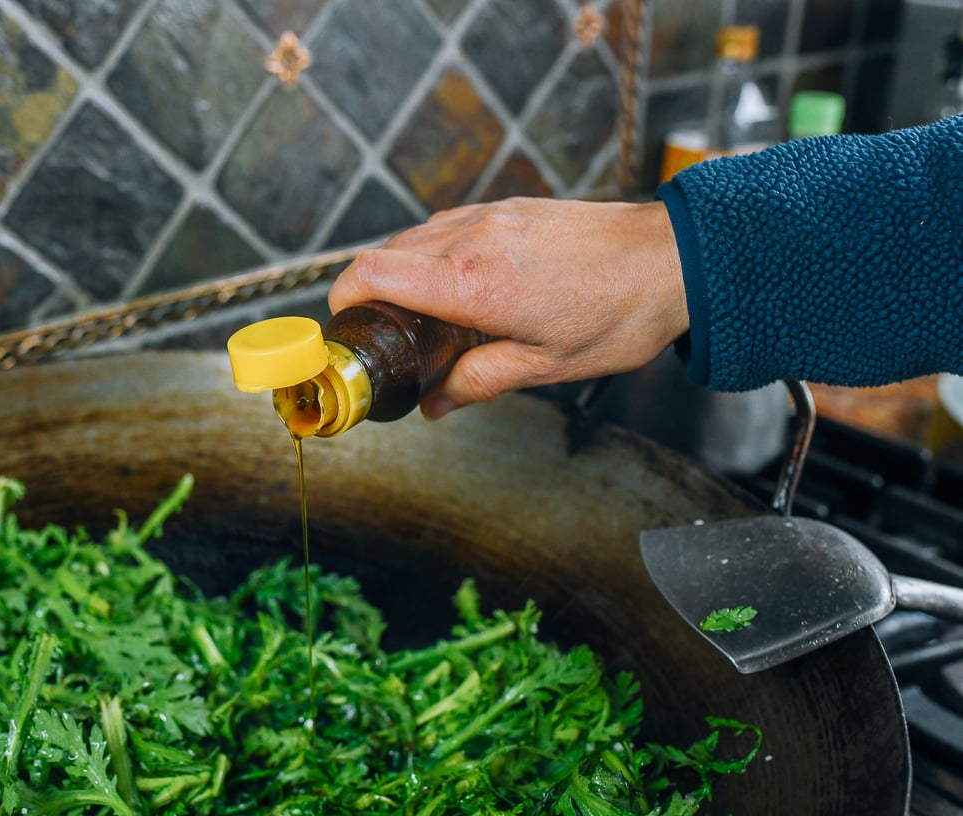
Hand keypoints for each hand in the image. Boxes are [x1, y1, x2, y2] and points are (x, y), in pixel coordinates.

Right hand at [327, 198, 688, 418]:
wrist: (677, 258)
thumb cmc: (619, 314)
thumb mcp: (544, 367)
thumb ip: (477, 383)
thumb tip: (434, 404)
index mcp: (470, 284)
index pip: (370, 273)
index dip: (342, 300)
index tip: (345, 327)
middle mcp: (471, 239)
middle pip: (385, 254)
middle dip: (373, 296)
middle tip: (391, 338)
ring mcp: (491, 215)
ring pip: (416, 238)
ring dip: (407, 274)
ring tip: (434, 317)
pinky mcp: (511, 207)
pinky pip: (450, 226)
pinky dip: (439, 255)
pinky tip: (468, 287)